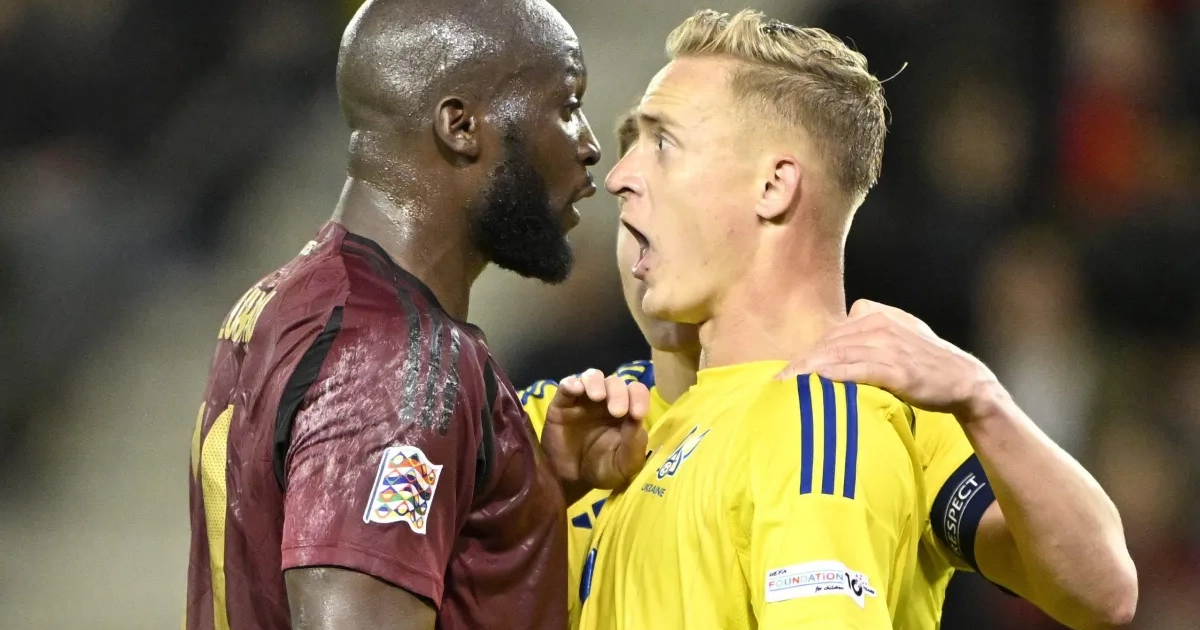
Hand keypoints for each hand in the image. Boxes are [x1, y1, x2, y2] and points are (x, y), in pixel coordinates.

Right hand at [540, 369, 649, 493]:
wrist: (571, 482)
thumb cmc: (602, 471)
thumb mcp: (625, 465)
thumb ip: (634, 445)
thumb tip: (638, 419)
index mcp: (626, 412)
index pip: (637, 393)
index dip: (639, 397)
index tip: (638, 413)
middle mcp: (606, 401)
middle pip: (616, 383)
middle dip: (619, 393)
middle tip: (617, 411)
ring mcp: (584, 400)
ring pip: (593, 377)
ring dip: (597, 382)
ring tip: (598, 397)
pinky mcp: (562, 404)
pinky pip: (566, 386)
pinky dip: (572, 383)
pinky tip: (576, 389)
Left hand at [778, 300, 1002, 418]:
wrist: (965, 381)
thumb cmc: (925, 364)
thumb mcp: (896, 338)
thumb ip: (865, 336)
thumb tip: (833, 350)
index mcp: (874, 314)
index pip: (830, 335)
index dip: (806, 355)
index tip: (786, 373)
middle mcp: (878, 325)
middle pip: (828, 344)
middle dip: (801, 365)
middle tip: (776, 384)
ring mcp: (888, 345)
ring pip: (838, 355)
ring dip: (809, 371)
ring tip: (786, 387)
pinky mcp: (897, 368)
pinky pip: (859, 369)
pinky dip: (836, 375)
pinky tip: (817, 382)